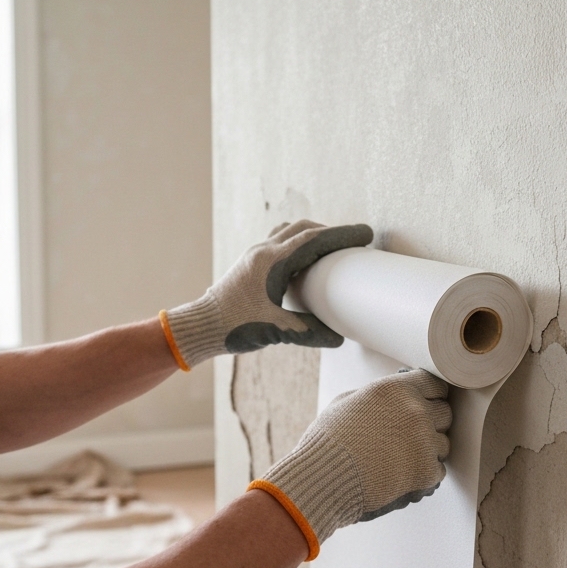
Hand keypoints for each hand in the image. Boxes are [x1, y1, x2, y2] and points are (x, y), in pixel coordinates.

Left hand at [160, 220, 372, 368]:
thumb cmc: (233, 326)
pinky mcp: (250, 263)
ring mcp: (254, 255)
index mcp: (272, 263)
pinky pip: (279, 241)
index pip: (314, 240)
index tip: (366, 233)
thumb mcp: (275, 331)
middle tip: (356, 240)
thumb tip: (338, 338)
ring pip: (290, 232)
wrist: (200, 326)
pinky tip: (305, 260)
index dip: (343, 235)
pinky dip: (298, 242)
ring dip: (313, 234)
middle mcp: (263, 252)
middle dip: (333, 232)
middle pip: (305, 229)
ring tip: (333, 247)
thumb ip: (309, 333)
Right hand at [249, 369, 451, 558]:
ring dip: (429, 451)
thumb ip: (378, 396)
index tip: (425, 406)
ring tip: (400, 458)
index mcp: (396, 389)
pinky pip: (438, 470)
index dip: (430, 397)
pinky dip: (424, 475)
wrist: (321, 480)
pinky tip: (401, 474)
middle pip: (445, 413)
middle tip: (410, 436)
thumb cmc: (328, 442)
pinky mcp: (426, 471)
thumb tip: (395, 393)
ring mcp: (424, 441)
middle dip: (431, 424)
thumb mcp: (347, 402)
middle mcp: (415, 411)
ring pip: (444, 444)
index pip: (436, 385)